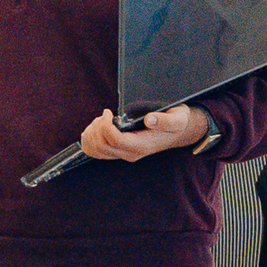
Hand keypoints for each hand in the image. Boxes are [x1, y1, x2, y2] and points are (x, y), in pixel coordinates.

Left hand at [79, 105, 211, 163]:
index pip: (114, 140)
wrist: (177, 132)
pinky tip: (96, 127)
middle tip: (105, 115)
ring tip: (100, 120)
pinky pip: (95, 151)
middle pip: (101, 145)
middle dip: (97, 127)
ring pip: (95, 150)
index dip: (106, 125)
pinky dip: (89, 139)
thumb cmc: (176, 122)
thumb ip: (165, 120)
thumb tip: (149, 119)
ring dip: (92, 133)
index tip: (109, 112)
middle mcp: (130, 153)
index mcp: (141, 146)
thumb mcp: (177, 118)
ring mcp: (122, 154)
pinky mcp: (117, 152)